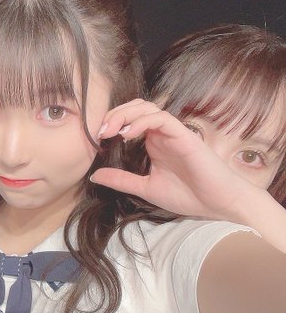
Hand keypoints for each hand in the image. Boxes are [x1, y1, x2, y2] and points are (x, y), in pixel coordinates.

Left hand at [92, 99, 263, 220]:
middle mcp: (161, 134)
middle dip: (115, 114)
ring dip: (126, 114)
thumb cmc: (187, 195)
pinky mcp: (184, 135)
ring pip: (148, 108)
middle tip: (99, 131)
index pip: (130, 119)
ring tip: (110, 130)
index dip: (111, 122)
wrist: (217, 204)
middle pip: (136, 108)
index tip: (96, 137)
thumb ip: (121, 180)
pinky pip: (162, 119)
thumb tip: (94, 175)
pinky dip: (142, 122)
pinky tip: (128, 134)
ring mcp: (173, 133)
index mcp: (153, 143)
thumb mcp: (145, 188)